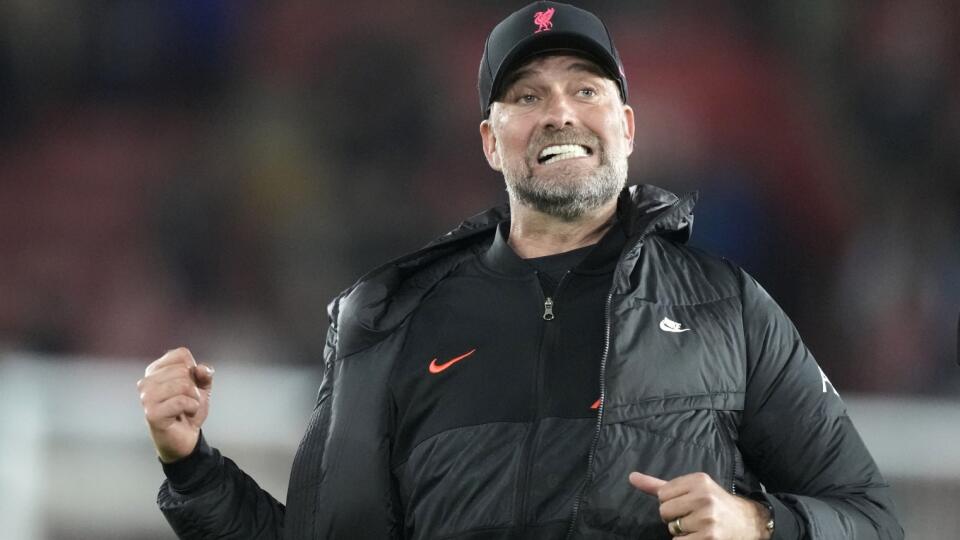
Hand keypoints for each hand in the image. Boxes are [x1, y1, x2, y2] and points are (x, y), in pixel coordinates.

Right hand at [137, 347, 214, 462]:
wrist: (186, 437)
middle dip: (194, 386)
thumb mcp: (202, 387)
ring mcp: (146, 398)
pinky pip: (181, 401)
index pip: (181, 354)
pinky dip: (191, 407)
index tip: (189, 386)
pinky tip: (184, 415)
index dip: (194, 370)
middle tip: (187, 401)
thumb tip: (201, 369)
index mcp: (155, 370)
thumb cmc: (189, 409)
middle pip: (183, 370)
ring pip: (182, 384)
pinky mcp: (152, 413)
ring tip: (186, 408)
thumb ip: (205, 374)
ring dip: (193, 398)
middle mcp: (146, 382)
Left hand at [629, 471, 771, 539]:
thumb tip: (631, 477)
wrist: (748, 522)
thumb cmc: (714, 504)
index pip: (662, 494)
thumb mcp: (690, 489)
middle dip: (674, 517)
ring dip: (682, 532)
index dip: (671, 503)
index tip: (688, 504)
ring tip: (700, 526)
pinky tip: (701, 536)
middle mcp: (704, 496)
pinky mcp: (709, 537)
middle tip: (694, 517)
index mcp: (698, 480)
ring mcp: (707, 518)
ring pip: (672, 528)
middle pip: (664, 511)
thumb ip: (658, 485)